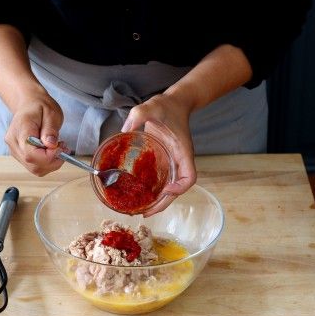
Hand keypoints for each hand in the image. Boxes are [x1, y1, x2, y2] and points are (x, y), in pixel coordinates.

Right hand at [4, 92, 65, 175]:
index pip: (31, 153)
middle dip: (52, 161)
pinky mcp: (20, 155)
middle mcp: (14, 143)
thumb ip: (51, 130)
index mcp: (20, 130)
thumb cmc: (39, 106)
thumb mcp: (51, 113)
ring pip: (35, 169)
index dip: (48, 156)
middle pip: (33, 164)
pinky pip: (35, 167)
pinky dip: (47, 163)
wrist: (29, 104)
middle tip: (63, 147)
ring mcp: (15, 150)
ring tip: (58, 148)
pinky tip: (51, 151)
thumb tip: (51, 145)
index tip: (60, 147)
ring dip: (51, 163)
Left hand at [121, 93, 196, 216]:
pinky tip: (140, 195)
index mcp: (183, 151)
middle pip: (178, 189)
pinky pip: (162, 180)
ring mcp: (173, 162)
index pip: (189, 177)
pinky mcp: (165, 160)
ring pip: (170, 188)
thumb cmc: (167, 106)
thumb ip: (139, 114)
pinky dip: (154, 190)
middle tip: (146, 213)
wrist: (175, 102)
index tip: (166, 190)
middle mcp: (180, 160)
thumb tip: (125, 129)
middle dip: (164, 203)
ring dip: (158, 201)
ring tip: (142, 210)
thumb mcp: (152, 106)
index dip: (179, 187)